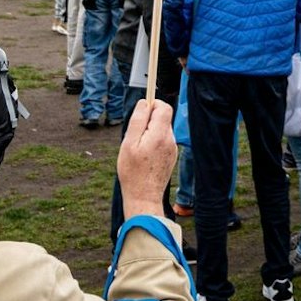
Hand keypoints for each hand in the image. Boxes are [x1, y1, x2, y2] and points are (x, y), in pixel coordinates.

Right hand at [115, 98, 178, 215]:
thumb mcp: (129, 144)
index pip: (164, 107)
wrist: (144, 198)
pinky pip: (162, 141)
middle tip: (135, 137)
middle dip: (148, 121)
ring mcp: (172, 149)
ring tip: (138, 151)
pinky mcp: (171, 156)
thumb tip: (145, 103)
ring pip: (161, 130)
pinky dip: (153, 143)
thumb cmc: (133, 172)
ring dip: (150, 133)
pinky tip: (144, 158)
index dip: (152, 105)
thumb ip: (138, 121)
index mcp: (160, 134)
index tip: (140, 115)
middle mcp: (170, 140)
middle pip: (163, 118)